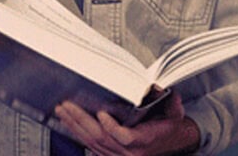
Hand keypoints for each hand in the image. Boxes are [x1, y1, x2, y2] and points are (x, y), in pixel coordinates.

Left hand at [54, 92, 199, 155]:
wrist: (172, 142)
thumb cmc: (169, 126)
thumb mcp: (174, 112)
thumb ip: (171, 102)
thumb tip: (161, 88)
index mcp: (144, 140)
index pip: (124, 137)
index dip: (111, 127)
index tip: (101, 113)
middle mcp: (130, 152)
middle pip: (100, 137)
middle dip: (81, 120)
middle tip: (67, 105)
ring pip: (92, 142)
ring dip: (74, 125)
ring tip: (62, 110)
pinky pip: (90, 145)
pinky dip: (78, 132)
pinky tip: (68, 121)